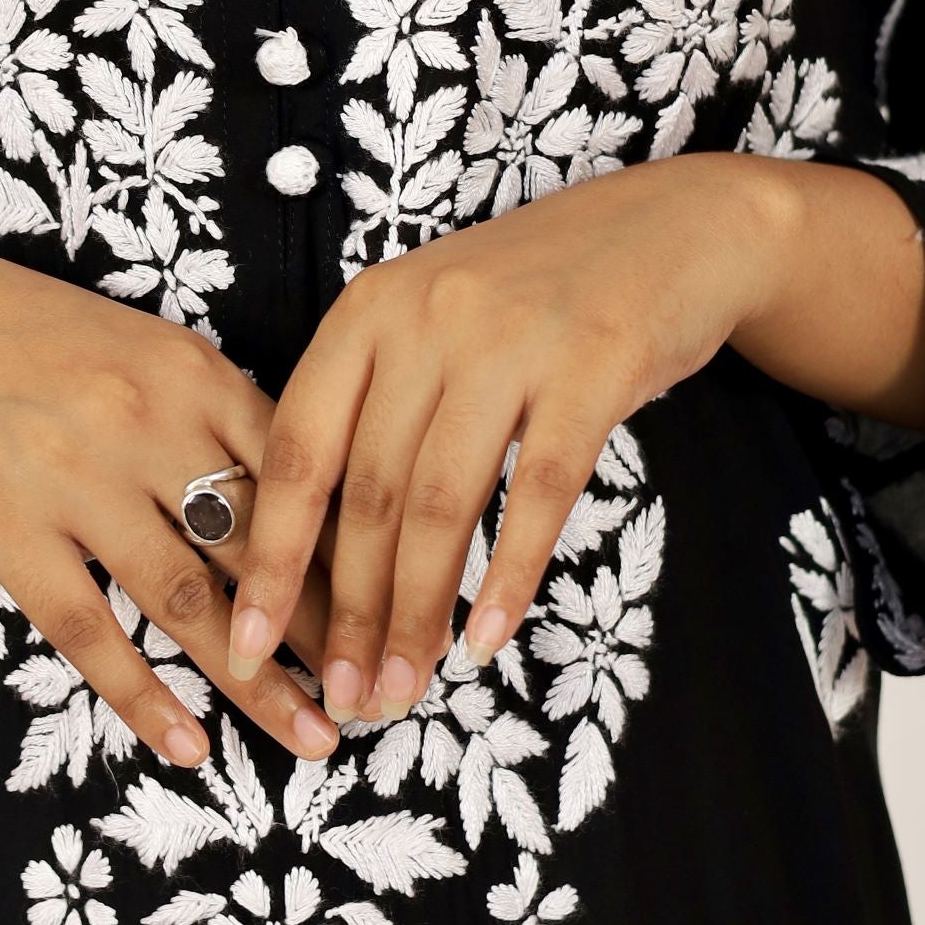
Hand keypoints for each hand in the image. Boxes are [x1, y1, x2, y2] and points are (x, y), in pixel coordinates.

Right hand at [0, 226, 341, 767]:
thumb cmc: (24, 335)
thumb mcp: (136, 346)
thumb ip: (212, 412)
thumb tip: (301, 500)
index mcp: (191, 370)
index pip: (305, 477)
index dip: (363, 553)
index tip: (408, 611)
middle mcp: (145, 422)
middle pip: (263, 547)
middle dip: (336, 632)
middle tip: (390, 696)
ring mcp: (73, 478)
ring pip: (190, 602)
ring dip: (260, 684)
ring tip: (316, 738)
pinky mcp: (5, 528)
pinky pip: (91, 632)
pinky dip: (146, 699)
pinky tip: (191, 747)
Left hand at [224, 156, 805, 719]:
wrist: (674, 226)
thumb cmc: (536, 296)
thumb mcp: (433, 322)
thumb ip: (376, 407)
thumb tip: (319, 554)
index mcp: (368, 313)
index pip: (298, 454)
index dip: (272, 558)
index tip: (250, 643)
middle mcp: (427, 319)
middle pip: (369, 494)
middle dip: (352, 613)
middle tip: (345, 698)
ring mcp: (509, 339)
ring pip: (443, 504)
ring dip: (419, 613)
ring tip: (403, 688)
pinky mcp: (593, 365)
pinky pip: (540, 494)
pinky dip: (509, 578)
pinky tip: (486, 640)